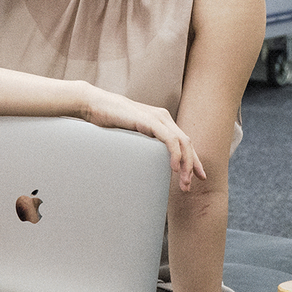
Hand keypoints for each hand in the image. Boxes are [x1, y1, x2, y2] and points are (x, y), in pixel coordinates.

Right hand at [82, 85, 205, 191]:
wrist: (94, 104)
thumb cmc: (109, 120)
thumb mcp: (131, 135)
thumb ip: (143, 143)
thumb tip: (146, 162)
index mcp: (161, 121)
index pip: (184, 143)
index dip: (193, 160)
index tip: (197, 178)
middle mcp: (164, 118)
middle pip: (187, 144)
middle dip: (192, 167)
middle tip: (188, 187)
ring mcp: (158, 118)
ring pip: (182, 143)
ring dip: (186, 164)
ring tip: (184, 182)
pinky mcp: (150, 120)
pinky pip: (170, 139)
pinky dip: (176, 154)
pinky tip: (175, 168)